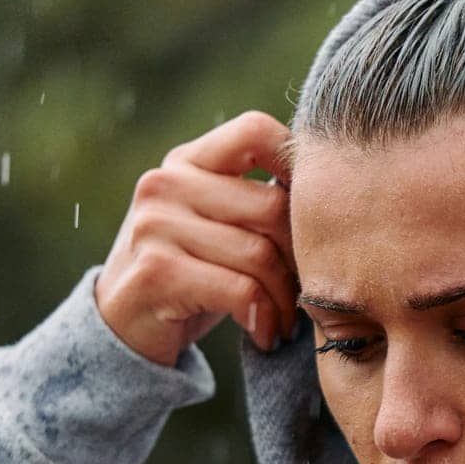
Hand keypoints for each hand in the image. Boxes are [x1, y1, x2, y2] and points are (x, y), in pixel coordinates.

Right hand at [95, 110, 298, 365]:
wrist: (127, 327)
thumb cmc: (194, 272)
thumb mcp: (221, 225)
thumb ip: (259, 199)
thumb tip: (337, 186)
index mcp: (187, 161)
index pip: (255, 131)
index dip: (298, 164)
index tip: (317, 214)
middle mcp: (165, 184)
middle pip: (272, 205)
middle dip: (301, 257)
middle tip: (307, 292)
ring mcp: (156, 225)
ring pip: (260, 254)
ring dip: (285, 299)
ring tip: (287, 320)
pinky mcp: (158, 272)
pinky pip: (241, 290)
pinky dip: (263, 318)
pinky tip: (264, 333)